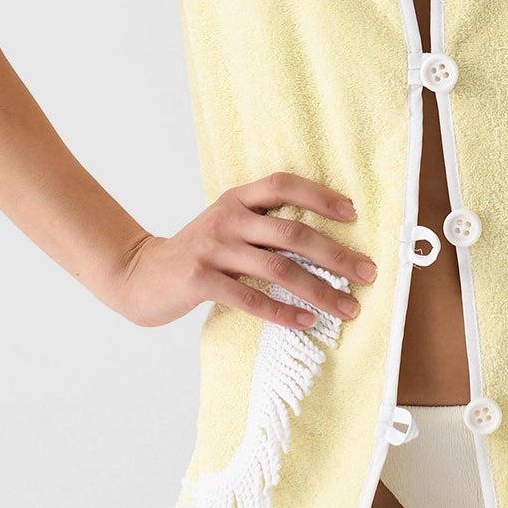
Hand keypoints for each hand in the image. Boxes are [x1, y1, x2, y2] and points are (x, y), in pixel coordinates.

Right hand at [106, 173, 376, 331]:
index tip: (354, 214)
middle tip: (368, 273)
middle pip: (292, 232)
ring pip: (278, 268)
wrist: (139, 276)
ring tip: (347, 307)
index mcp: (236, 200)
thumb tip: (322, 242)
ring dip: (319, 290)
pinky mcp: (200, 279)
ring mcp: (213, 248)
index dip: (319, 196)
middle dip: (336, 254)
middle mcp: (227, 218)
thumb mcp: (226, 228)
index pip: (283, 185)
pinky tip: (306, 322)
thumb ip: (261, 226)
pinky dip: (283, 312)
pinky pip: (250, 298)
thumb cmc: (196, 255)